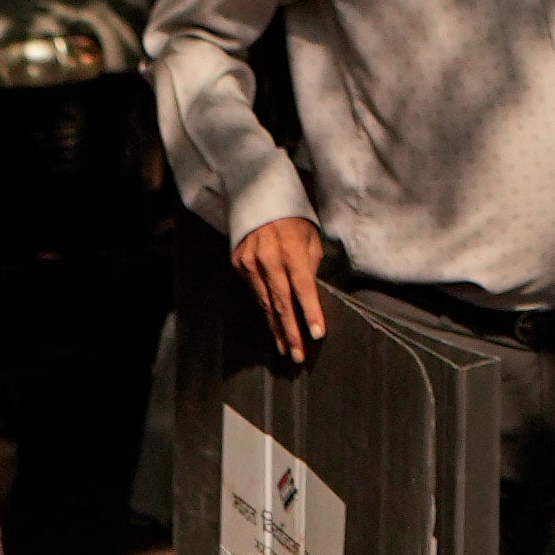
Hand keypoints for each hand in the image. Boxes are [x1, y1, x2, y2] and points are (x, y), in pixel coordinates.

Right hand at [235, 214, 329, 359]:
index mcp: (291, 250)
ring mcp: (249, 262)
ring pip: (265, 302)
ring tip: (286, 348)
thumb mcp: (310, 238)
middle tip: (298, 355)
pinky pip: (255, 292)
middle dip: (291, 332)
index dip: (311, 312)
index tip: (317, 335)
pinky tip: (273, 325)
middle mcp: (268, 258)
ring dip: (277, 327)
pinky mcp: (238, 264)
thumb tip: (311, 297)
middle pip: (282, 302)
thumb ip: (311, 267)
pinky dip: (265, 309)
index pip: (304, 288)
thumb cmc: (293, 220)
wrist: (258, 198)